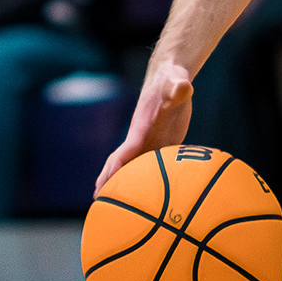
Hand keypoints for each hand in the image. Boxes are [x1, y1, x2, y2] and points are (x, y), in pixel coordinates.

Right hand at [97, 61, 194, 190]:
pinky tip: (144, 195)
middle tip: (97, 200)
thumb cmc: (172, 82)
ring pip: (132, 165)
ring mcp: (149, 141)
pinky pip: (149, 165)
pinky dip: (143, 179)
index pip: (127, 150)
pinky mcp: (161, 143)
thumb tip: (183, 86)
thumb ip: (178, 88)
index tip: (104, 183)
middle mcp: (141, 137)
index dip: (116, 167)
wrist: (170, 78)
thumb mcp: (176, 83)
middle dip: (108, 179)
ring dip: (121, 182)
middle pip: (120, 162)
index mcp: (142, 127)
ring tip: (111, 202)